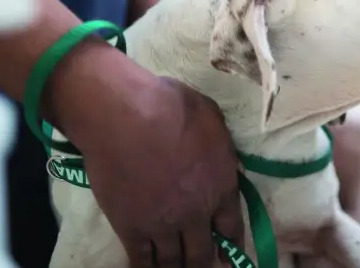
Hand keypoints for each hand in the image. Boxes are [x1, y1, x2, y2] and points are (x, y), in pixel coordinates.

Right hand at [48, 44, 243, 267]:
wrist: (126, 117)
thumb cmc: (173, 108)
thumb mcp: (212, 120)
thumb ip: (220, 147)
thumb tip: (221, 157)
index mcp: (222, 185)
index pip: (233, 227)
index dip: (232, 246)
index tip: (231, 257)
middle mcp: (196, 212)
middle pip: (203, 253)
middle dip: (205, 264)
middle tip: (204, 266)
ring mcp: (163, 224)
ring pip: (173, 261)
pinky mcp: (130, 228)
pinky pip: (141, 260)